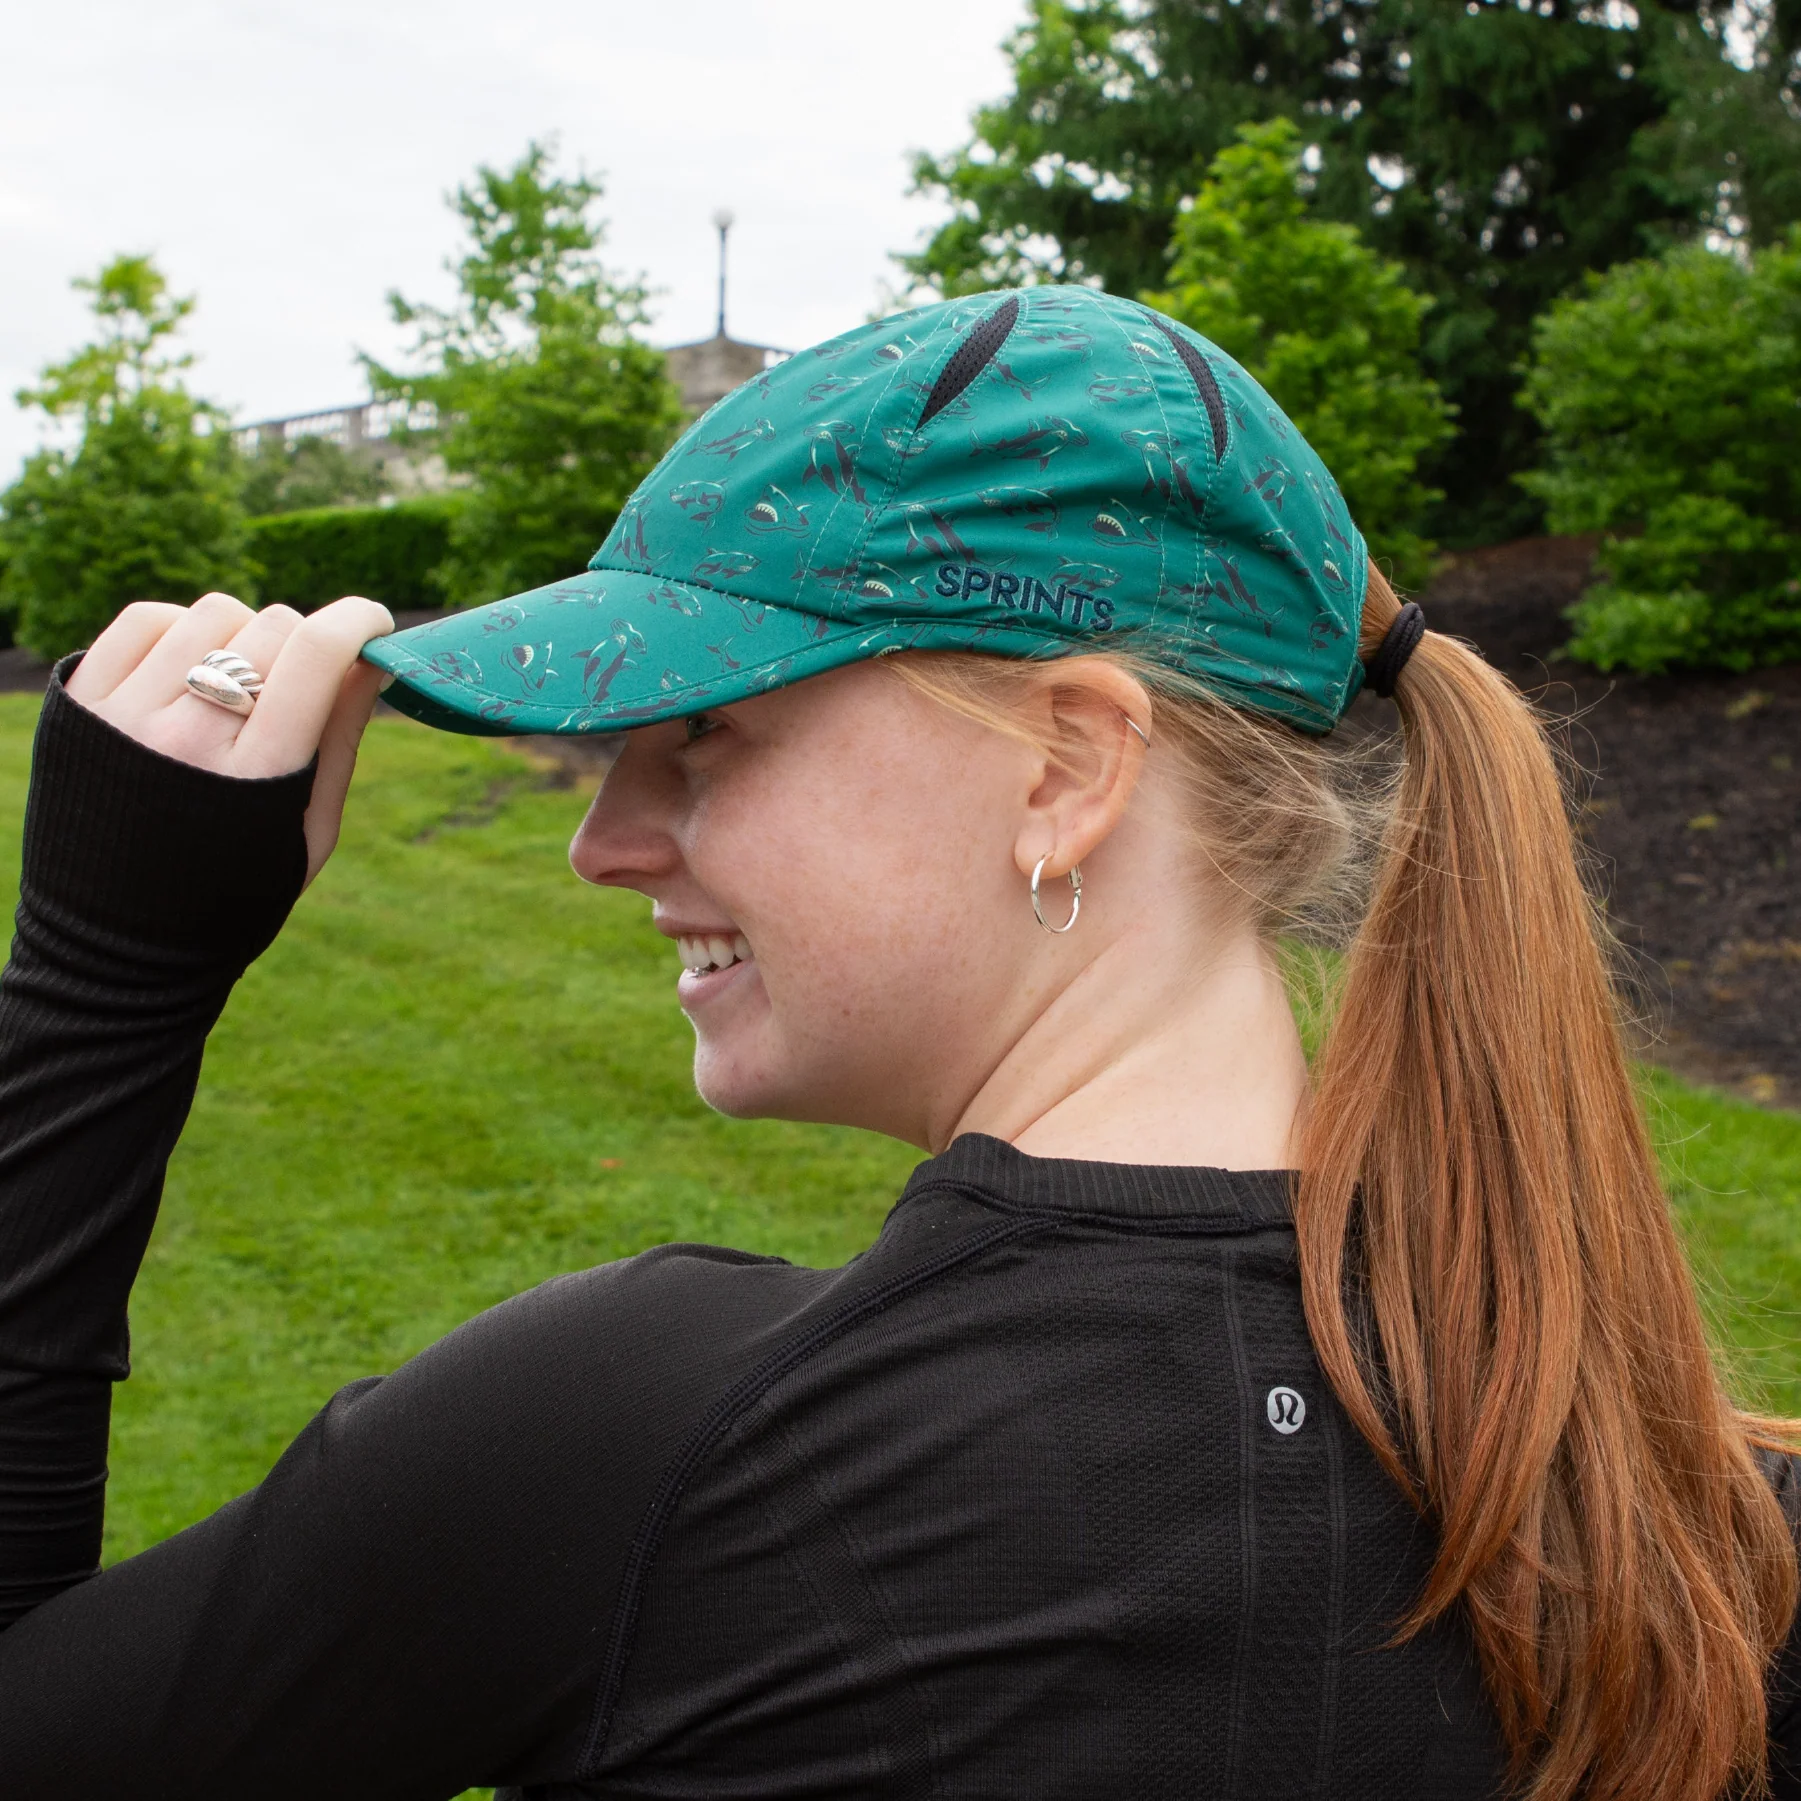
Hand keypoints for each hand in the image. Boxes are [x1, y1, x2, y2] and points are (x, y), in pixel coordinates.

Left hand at [63, 592, 395, 887]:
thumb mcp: (309, 832)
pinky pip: (144, 619)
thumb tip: (375, 657)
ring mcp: (127, 714)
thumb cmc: (234, 894)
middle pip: (273, 628)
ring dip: (245, 634)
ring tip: (243, 682)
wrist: (118, 945)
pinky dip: (180, 628)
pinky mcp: (82, 705)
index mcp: (257, 774)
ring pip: (213, 614)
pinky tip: (191, 666)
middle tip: (304, 681)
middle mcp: (189, 735)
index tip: (375, 624)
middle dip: (307, 641)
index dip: (359, 620)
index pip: (317, 652)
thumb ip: (340, 740)